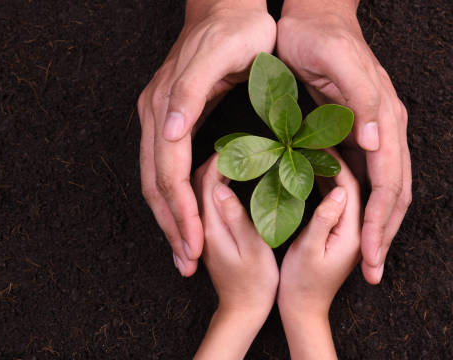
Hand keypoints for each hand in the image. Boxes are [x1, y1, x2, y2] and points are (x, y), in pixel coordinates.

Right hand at [138, 0, 275, 275]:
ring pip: (156, 178)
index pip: (167, 172)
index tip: (193, 245)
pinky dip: (174, 196)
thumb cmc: (235, 28)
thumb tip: (166, 133)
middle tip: (188, 263)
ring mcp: (159, 116)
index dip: (179, 212)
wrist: (225, 1)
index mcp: (165, 106)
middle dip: (172, 225)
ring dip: (170, 217)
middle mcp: (155, 115)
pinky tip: (186, 214)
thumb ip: (188, 93)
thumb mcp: (221, 55)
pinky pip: (165, 166)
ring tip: (185, 250)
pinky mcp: (169, 116)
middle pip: (155, 182)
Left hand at [193, 154, 277, 358]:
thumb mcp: (252, 249)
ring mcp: (202, 228)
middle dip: (214, 158)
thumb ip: (236, 216)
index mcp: (209, 225)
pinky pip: (205, 199)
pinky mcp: (209, 232)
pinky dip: (216, 183)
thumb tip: (220, 185)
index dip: (220, 158)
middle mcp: (200, 224)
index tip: (239, 143)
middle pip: (197, 181)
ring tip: (236, 155)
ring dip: (214, 169)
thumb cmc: (255, 282)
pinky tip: (230, 178)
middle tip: (238, 144)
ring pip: (200, 189)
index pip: (204, 181)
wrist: (241, 310)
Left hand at [277, 0, 411, 282]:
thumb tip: (378, 143)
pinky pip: (363, 173)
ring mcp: (370, 130)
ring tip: (367, 255)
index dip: (380, 221)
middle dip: (383, 233)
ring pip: (383, 187)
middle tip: (371, 270)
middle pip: (393, 193)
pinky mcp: (352, 128)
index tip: (370, 254)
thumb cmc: (320, 38)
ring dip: (377, 224)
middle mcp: (384, 129)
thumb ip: (362, 102)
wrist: (312, 14)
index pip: (389, 182)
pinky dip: (360, 201)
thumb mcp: (339, 64)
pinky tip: (349, 218)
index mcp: (384, 118)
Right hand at [278, 150, 360, 358]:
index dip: (337, 163)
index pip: (352, 189)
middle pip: (353, 186)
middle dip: (337, 161)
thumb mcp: (309, 250)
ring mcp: (347, 230)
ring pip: (344, 191)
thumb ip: (324, 219)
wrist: (303, 308)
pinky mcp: (335, 231)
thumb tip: (337, 189)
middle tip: (317, 140)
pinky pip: (335, 200)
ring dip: (330, 170)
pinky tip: (310, 171)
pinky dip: (324, 183)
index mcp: (353, 233)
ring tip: (312, 148)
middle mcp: (355, 229)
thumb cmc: (301, 283)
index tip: (320, 143)